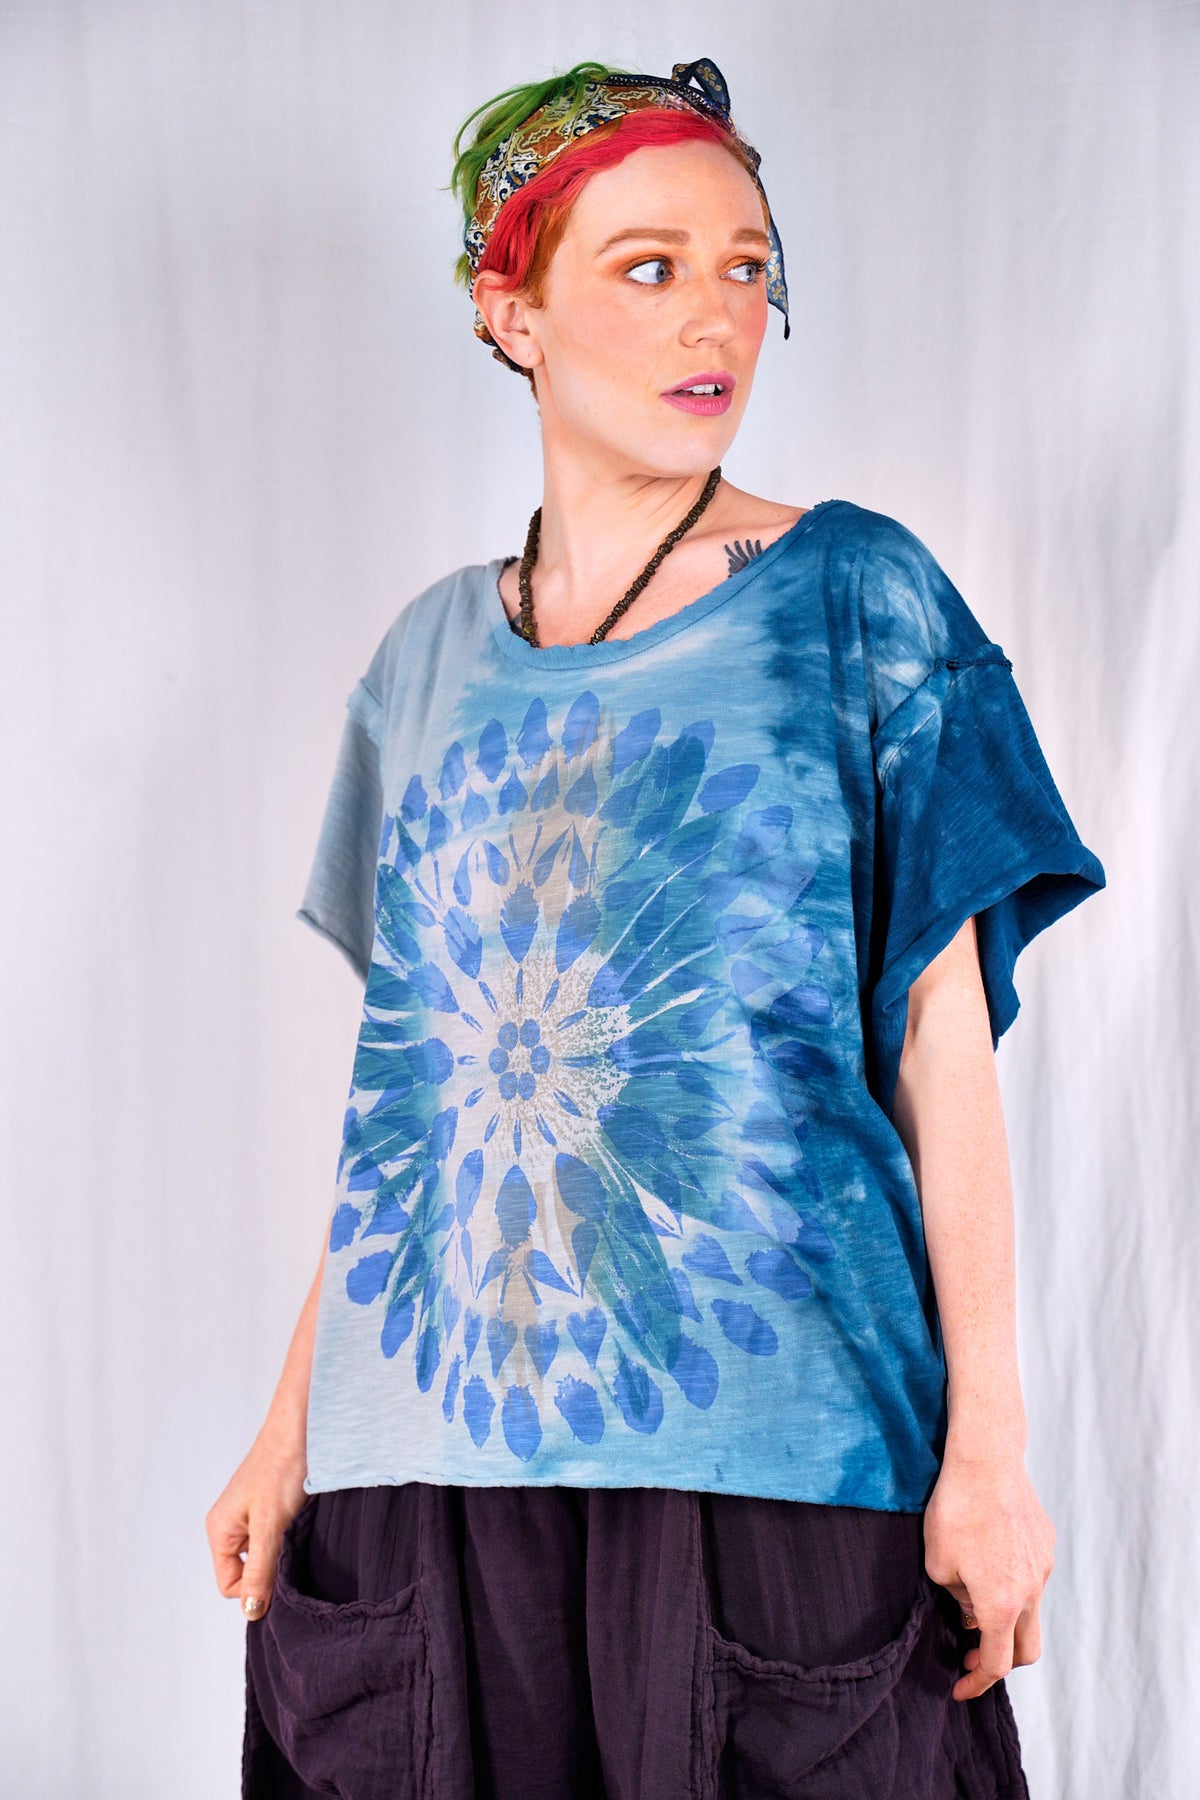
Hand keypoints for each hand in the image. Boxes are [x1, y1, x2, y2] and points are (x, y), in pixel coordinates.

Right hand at [206, 1426, 308, 1622]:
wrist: (302, 1425)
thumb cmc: (281, 1466)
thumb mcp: (270, 1524)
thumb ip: (260, 1569)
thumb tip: (251, 1611)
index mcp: (219, 1530)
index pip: (230, 1584)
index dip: (255, 1587)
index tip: (281, 1570)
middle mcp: (230, 1525)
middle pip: (246, 1572)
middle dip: (270, 1568)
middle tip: (291, 1547)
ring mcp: (249, 1516)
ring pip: (264, 1554)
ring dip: (282, 1550)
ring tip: (296, 1528)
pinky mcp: (269, 1507)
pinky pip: (275, 1537)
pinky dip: (289, 1535)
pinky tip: (301, 1519)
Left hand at [923, 1447, 1054, 1701]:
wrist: (986, 1460)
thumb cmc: (956, 1510)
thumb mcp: (938, 1563)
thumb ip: (955, 1598)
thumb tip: (969, 1608)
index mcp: (1002, 1605)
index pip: (997, 1664)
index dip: (977, 1682)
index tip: (959, 1687)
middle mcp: (1031, 1591)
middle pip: (1027, 1649)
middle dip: (1001, 1660)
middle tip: (970, 1651)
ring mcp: (1043, 1566)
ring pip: (1031, 1610)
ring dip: (1006, 1617)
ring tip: (971, 1594)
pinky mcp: (1045, 1542)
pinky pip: (1032, 1576)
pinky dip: (1013, 1584)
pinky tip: (987, 1558)